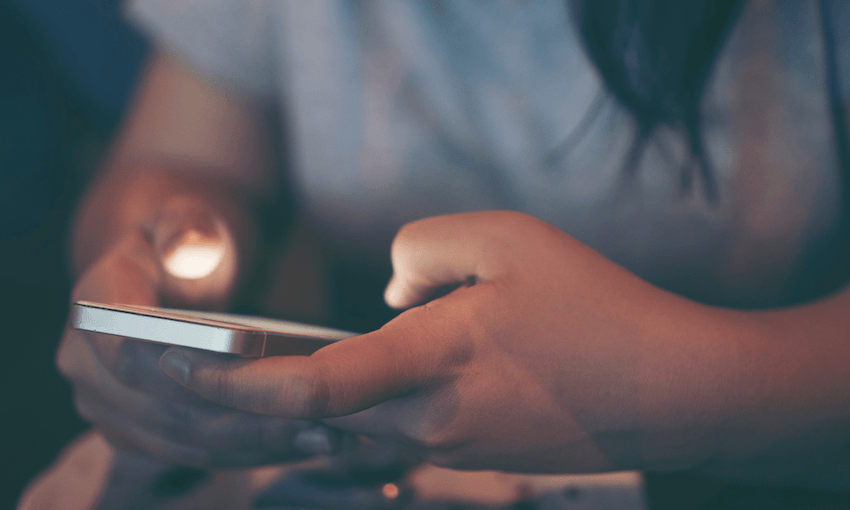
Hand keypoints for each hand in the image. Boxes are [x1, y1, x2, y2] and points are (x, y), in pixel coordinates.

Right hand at [57, 200, 347, 467]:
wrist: (181, 274)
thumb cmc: (194, 243)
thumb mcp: (193, 219)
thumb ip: (186, 228)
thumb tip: (191, 250)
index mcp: (94, 309)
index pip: (128, 357)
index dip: (184, 375)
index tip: (253, 380)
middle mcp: (87, 367)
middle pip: (162, 412)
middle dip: (236, 421)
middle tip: (311, 420)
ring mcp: (111, 408)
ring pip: (184, 443)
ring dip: (252, 445)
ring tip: (322, 436)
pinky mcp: (143, 434)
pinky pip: (195, 455)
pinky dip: (250, 452)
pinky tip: (306, 441)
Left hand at [159, 211, 730, 472]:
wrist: (671, 391)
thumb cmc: (596, 307)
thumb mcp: (508, 238)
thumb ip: (424, 250)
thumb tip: (391, 292)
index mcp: (435, 361)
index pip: (313, 387)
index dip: (237, 384)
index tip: (186, 370)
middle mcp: (433, 419)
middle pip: (318, 418)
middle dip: (256, 398)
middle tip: (210, 366)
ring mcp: (454, 447)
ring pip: (359, 426)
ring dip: (320, 401)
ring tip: (301, 365)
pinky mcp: (476, 455)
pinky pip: (401, 430)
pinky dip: (373, 405)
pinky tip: (393, 373)